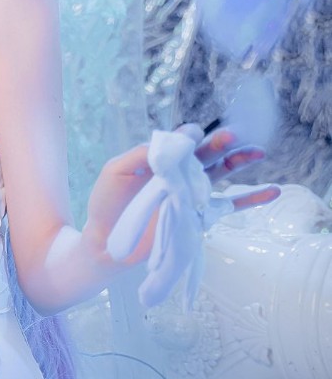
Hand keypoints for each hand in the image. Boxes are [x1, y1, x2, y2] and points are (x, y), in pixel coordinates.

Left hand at [83, 125, 280, 269]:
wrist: (107, 243)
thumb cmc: (107, 204)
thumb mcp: (116, 172)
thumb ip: (139, 155)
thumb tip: (170, 143)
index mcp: (161, 159)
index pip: (183, 141)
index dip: (191, 136)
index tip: (194, 135)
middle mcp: (180, 173)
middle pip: (207, 153)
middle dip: (221, 142)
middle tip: (233, 135)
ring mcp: (191, 195)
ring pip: (221, 173)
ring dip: (239, 161)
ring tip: (258, 152)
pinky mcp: (198, 217)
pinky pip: (229, 206)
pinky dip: (252, 199)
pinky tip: (273, 191)